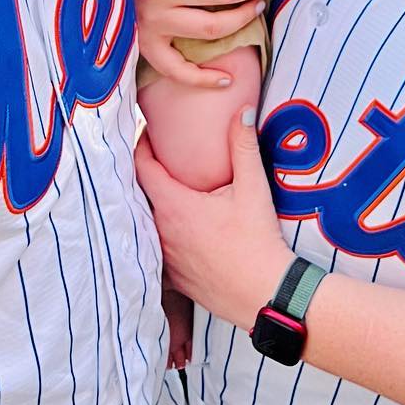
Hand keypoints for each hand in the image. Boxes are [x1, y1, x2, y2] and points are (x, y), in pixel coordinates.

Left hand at [135, 110, 292, 328]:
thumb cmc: (257, 241)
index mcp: (173, 206)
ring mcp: (164, 258)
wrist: (265, 294)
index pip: (142, 167)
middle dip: (144, 174)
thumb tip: (242, 110)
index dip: (142, 146)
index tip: (149, 133)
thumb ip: (243, 146)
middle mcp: (160, 232)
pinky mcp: (173, 279)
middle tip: (157, 157)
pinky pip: (153, 255)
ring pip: (143, 225)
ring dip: (149, 206)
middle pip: (138, 194)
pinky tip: (167, 235)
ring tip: (162, 190)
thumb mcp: (254, 188)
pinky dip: (155, 241)